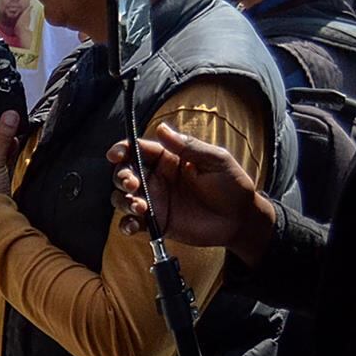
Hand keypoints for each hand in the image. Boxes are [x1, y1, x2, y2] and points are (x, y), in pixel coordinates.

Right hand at [108, 123, 271, 260]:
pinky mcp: (155, 222)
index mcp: (168, 159)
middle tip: (132, 184)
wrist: (240, 219)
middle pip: (124, 173)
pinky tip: (133, 226)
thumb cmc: (231, 185)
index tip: (116, 155)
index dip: (122, 150)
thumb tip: (162, 129)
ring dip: (124, 201)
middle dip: (121, 177)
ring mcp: (154, 201)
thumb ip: (188, 146)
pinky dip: (126, 225)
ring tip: (141, 207)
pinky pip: (131, 223)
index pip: (137, 150)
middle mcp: (156, 179)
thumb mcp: (216, 159)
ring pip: (122, 198)